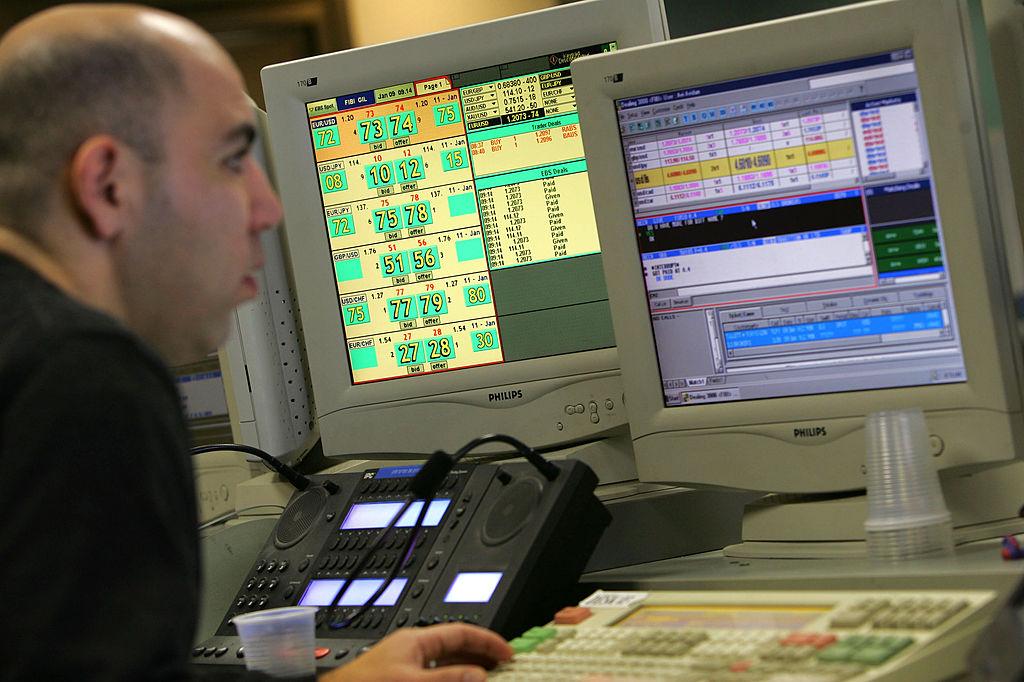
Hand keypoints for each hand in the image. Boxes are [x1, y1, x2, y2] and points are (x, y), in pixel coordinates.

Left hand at [319, 623, 512, 681]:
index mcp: (416, 640)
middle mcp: (412, 650)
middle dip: (481, 656)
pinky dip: (450, 679)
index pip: (460, 631)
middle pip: (455, 647)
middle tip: (503, 667)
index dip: (487, 640)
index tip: (506, 652)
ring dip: (467, 670)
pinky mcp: (401, 679)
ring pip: (446, 663)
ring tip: (487, 678)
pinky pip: (434, 674)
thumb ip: (447, 678)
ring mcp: (407, 665)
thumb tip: (478, 674)